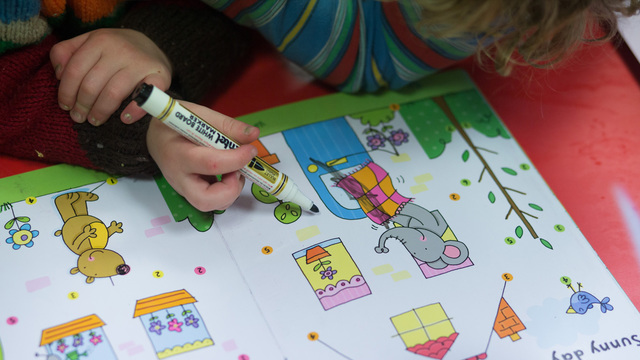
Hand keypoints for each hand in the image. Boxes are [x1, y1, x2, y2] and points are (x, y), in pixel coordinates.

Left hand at [50, 28, 171, 125]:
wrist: (152, 44)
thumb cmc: (115, 49)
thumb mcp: (89, 42)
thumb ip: (67, 52)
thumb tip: (58, 74)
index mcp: (100, 40)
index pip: (75, 70)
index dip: (66, 91)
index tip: (65, 105)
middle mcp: (121, 50)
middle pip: (92, 84)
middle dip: (81, 105)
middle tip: (79, 117)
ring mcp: (141, 64)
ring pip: (113, 93)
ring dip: (100, 112)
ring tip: (95, 120)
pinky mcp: (160, 76)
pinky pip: (146, 97)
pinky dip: (134, 111)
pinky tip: (124, 119)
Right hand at [146, 101, 259, 211]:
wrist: (155, 135)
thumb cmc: (176, 123)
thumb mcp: (199, 114)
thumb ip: (227, 125)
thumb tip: (253, 135)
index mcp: (178, 153)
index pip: (210, 164)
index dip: (236, 159)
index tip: (251, 150)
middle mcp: (178, 177)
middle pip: (205, 199)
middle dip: (230, 189)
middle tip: (238, 171)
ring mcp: (183, 188)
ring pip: (209, 205)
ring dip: (230, 191)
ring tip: (233, 170)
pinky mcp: (190, 193)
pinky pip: (211, 201)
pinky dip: (225, 191)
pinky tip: (227, 173)